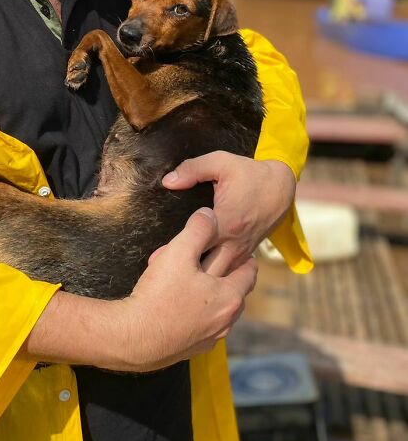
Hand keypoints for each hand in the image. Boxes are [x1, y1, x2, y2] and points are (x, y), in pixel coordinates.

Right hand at [120, 208, 257, 370]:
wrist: (134, 339)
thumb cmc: (159, 295)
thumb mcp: (178, 253)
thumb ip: (198, 230)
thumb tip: (210, 215)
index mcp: (229, 297)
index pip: (249, 273)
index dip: (246, 258)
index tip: (242, 250)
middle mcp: (226, 321)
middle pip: (236, 293)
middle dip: (228, 276)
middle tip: (215, 262)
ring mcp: (210, 338)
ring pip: (219, 311)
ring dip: (212, 296)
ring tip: (195, 282)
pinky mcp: (193, 349)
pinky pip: (203, 326)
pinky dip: (198, 313)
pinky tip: (179, 305)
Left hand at [162, 152, 296, 277]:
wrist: (281, 187)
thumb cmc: (249, 173)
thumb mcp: (221, 161)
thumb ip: (192, 169)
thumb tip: (168, 181)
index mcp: (226, 222)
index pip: (197, 244)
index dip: (176, 251)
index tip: (158, 256)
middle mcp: (234, 243)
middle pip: (207, 271)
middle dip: (186, 274)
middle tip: (160, 274)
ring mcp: (241, 252)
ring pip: (218, 278)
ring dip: (198, 278)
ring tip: (173, 279)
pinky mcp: (244, 255)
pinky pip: (226, 273)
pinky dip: (211, 277)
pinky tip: (193, 276)